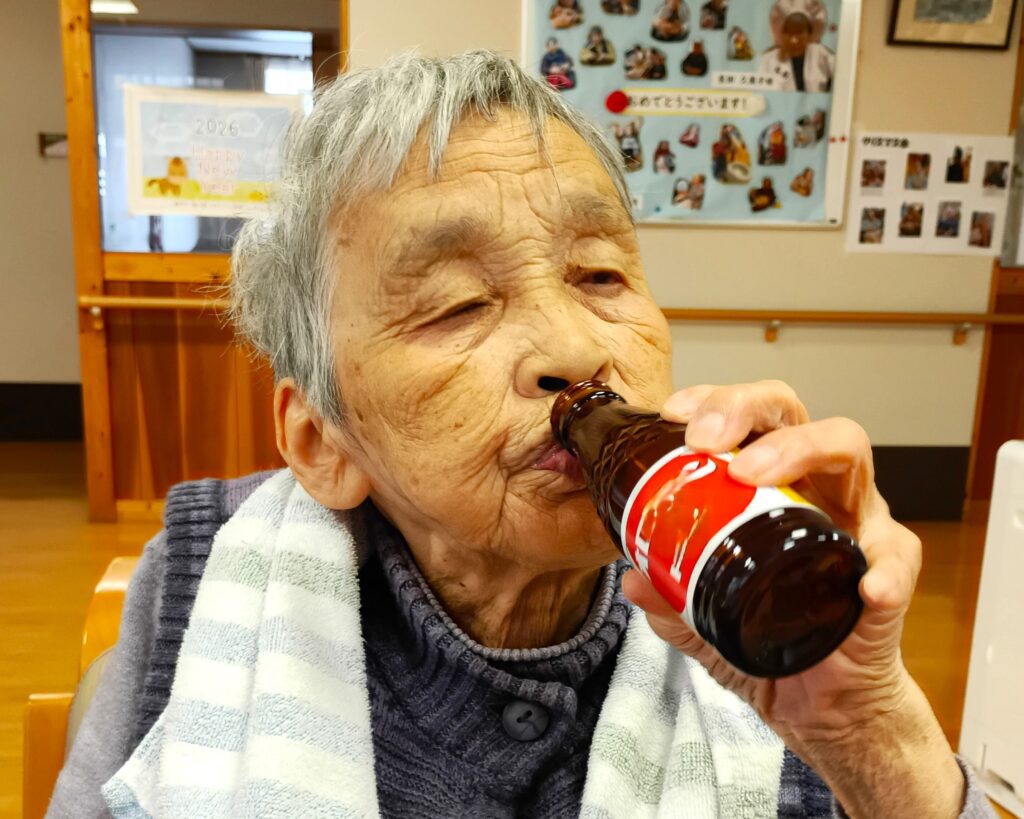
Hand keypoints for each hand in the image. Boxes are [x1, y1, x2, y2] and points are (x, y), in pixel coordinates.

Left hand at [621, 381, 963, 816]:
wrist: (820, 706)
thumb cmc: (768, 643)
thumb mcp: (702, 625)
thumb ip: (670, 604)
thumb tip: (632, 580)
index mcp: (769, 489)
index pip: (747, 421)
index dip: (714, 402)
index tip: (674, 413)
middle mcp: (815, 491)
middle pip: (794, 415)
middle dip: (747, 408)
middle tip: (707, 438)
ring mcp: (855, 526)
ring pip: (848, 453)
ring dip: (800, 448)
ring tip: (753, 472)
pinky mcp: (889, 577)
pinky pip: (899, 559)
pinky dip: (884, 568)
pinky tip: (866, 587)